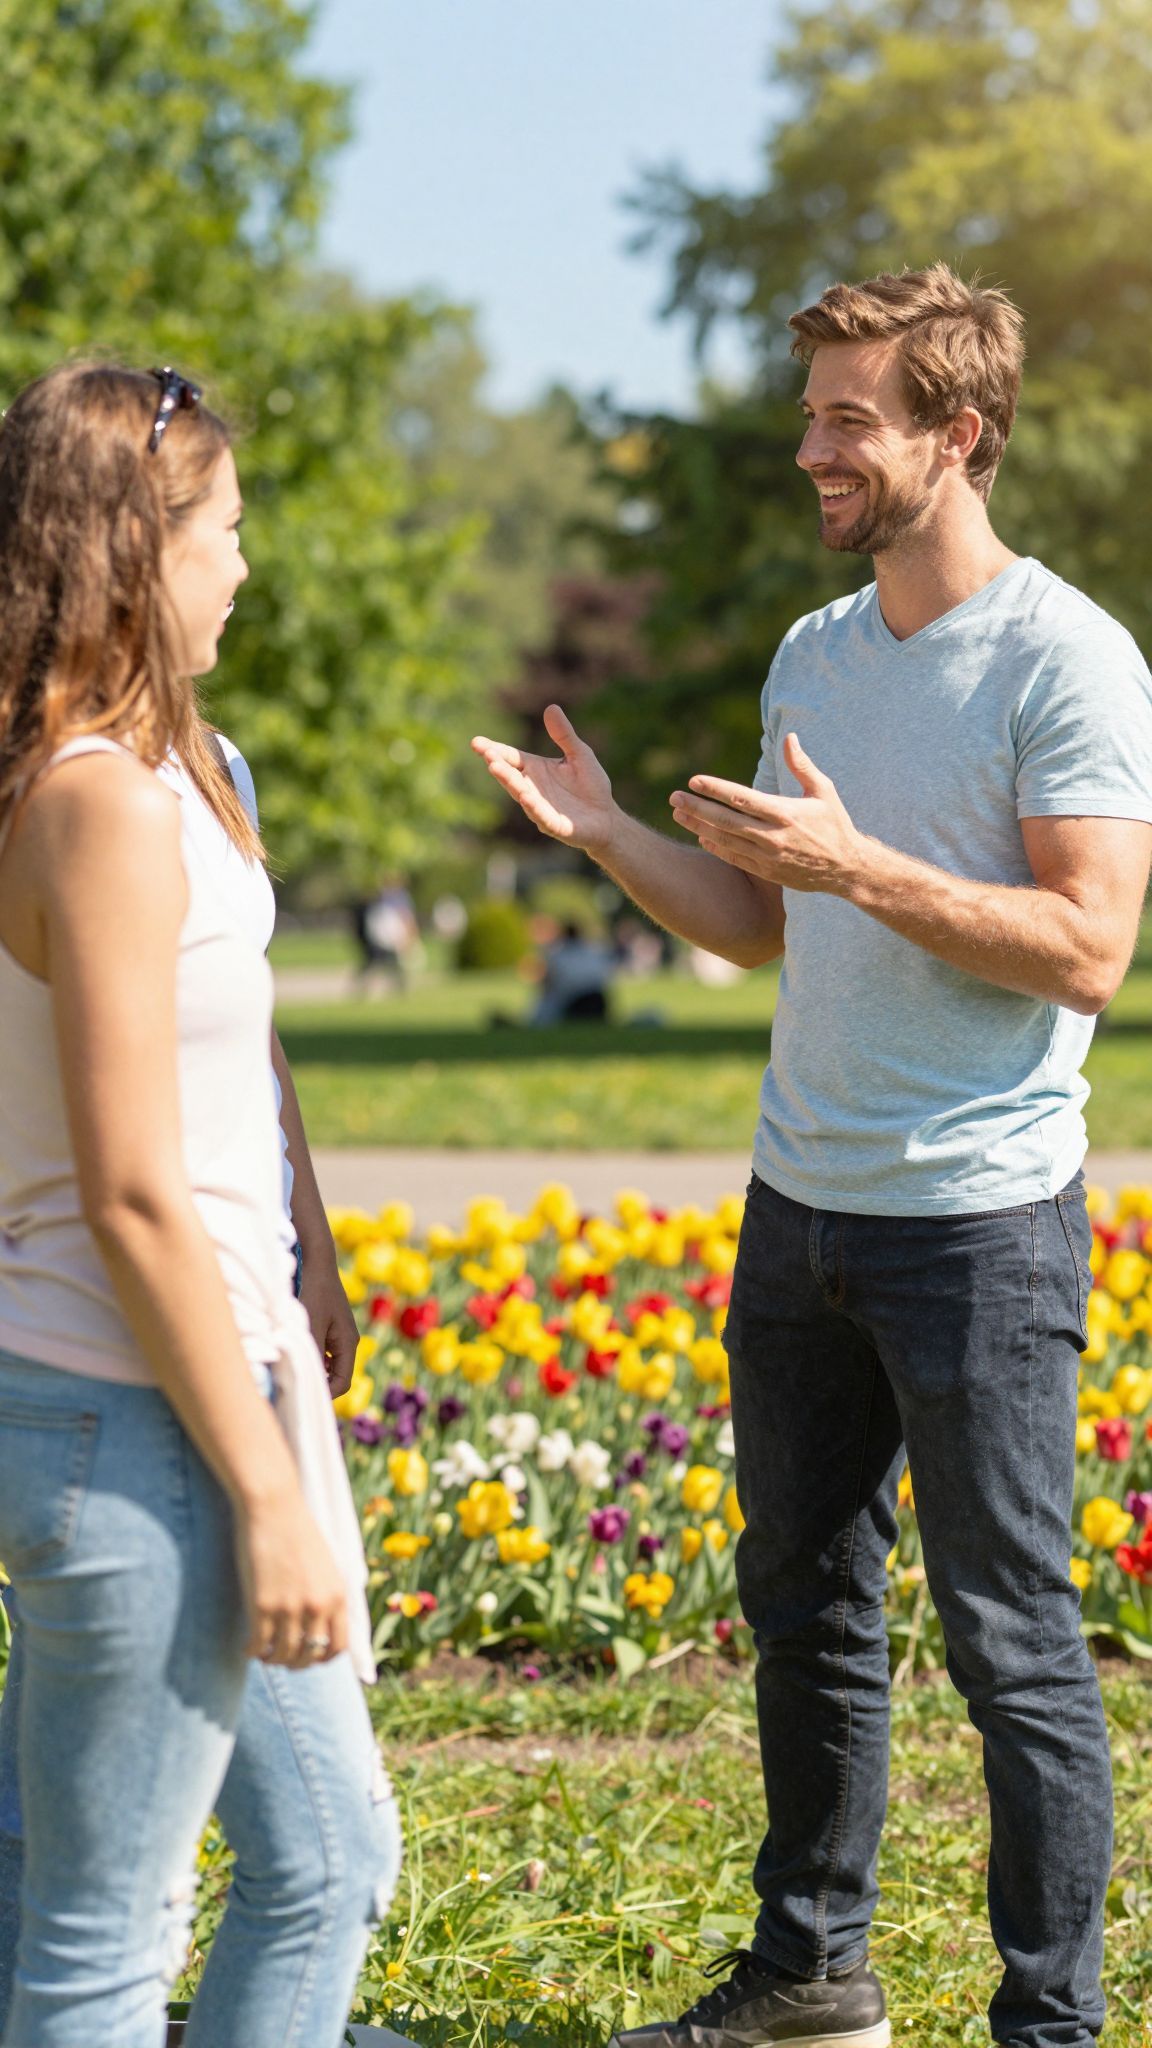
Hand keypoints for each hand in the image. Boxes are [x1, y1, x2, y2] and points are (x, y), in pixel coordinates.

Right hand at [236, 1489, 347, 1667]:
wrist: (273, 1507)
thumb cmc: (297, 1530)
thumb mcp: (326, 1564)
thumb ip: (327, 1594)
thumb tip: (322, 1625)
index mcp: (338, 1595)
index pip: (339, 1646)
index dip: (324, 1659)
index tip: (310, 1658)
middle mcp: (318, 1606)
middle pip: (310, 1655)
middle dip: (296, 1663)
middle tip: (282, 1658)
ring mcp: (290, 1608)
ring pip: (283, 1654)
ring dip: (272, 1659)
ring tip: (263, 1654)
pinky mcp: (262, 1605)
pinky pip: (258, 1644)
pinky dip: (252, 1651)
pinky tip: (247, 1647)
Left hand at [299, 1251, 360, 1398]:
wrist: (316, 1259)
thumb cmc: (312, 1291)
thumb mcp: (309, 1327)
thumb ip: (310, 1356)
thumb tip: (303, 1383)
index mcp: (348, 1344)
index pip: (342, 1383)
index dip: (324, 1394)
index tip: (300, 1396)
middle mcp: (347, 1341)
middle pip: (336, 1376)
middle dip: (316, 1383)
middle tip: (291, 1387)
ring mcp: (337, 1333)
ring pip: (326, 1364)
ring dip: (311, 1368)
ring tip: (288, 1369)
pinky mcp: (327, 1325)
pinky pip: (320, 1351)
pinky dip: (308, 1355)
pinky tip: (291, 1351)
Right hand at [471, 704, 615, 854]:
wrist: (606, 818)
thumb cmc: (591, 786)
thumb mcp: (580, 754)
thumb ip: (564, 735)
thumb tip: (551, 707)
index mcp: (536, 770)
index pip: (511, 758)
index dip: (494, 750)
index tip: (476, 742)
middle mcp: (533, 788)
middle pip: (511, 775)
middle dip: (498, 764)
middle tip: (485, 753)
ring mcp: (541, 808)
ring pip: (522, 794)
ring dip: (509, 782)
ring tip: (494, 768)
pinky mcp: (555, 824)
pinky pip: (541, 815)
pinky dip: (533, 806)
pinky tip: (525, 796)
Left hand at [670, 734, 864, 894]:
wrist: (846, 868)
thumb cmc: (835, 824)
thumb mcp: (823, 791)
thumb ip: (802, 765)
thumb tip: (790, 736)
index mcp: (784, 813)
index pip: (741, 798)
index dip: (715, 789)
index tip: (694, 780)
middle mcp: (772, 836)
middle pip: (726, 820)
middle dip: (697, 808)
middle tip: (675, 797)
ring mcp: (768, 856)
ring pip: (725, 840)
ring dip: (699, 827)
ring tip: (678, 814)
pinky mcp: (767, 872)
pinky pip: (735, 859)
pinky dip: (716, 848)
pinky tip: (700, 837)